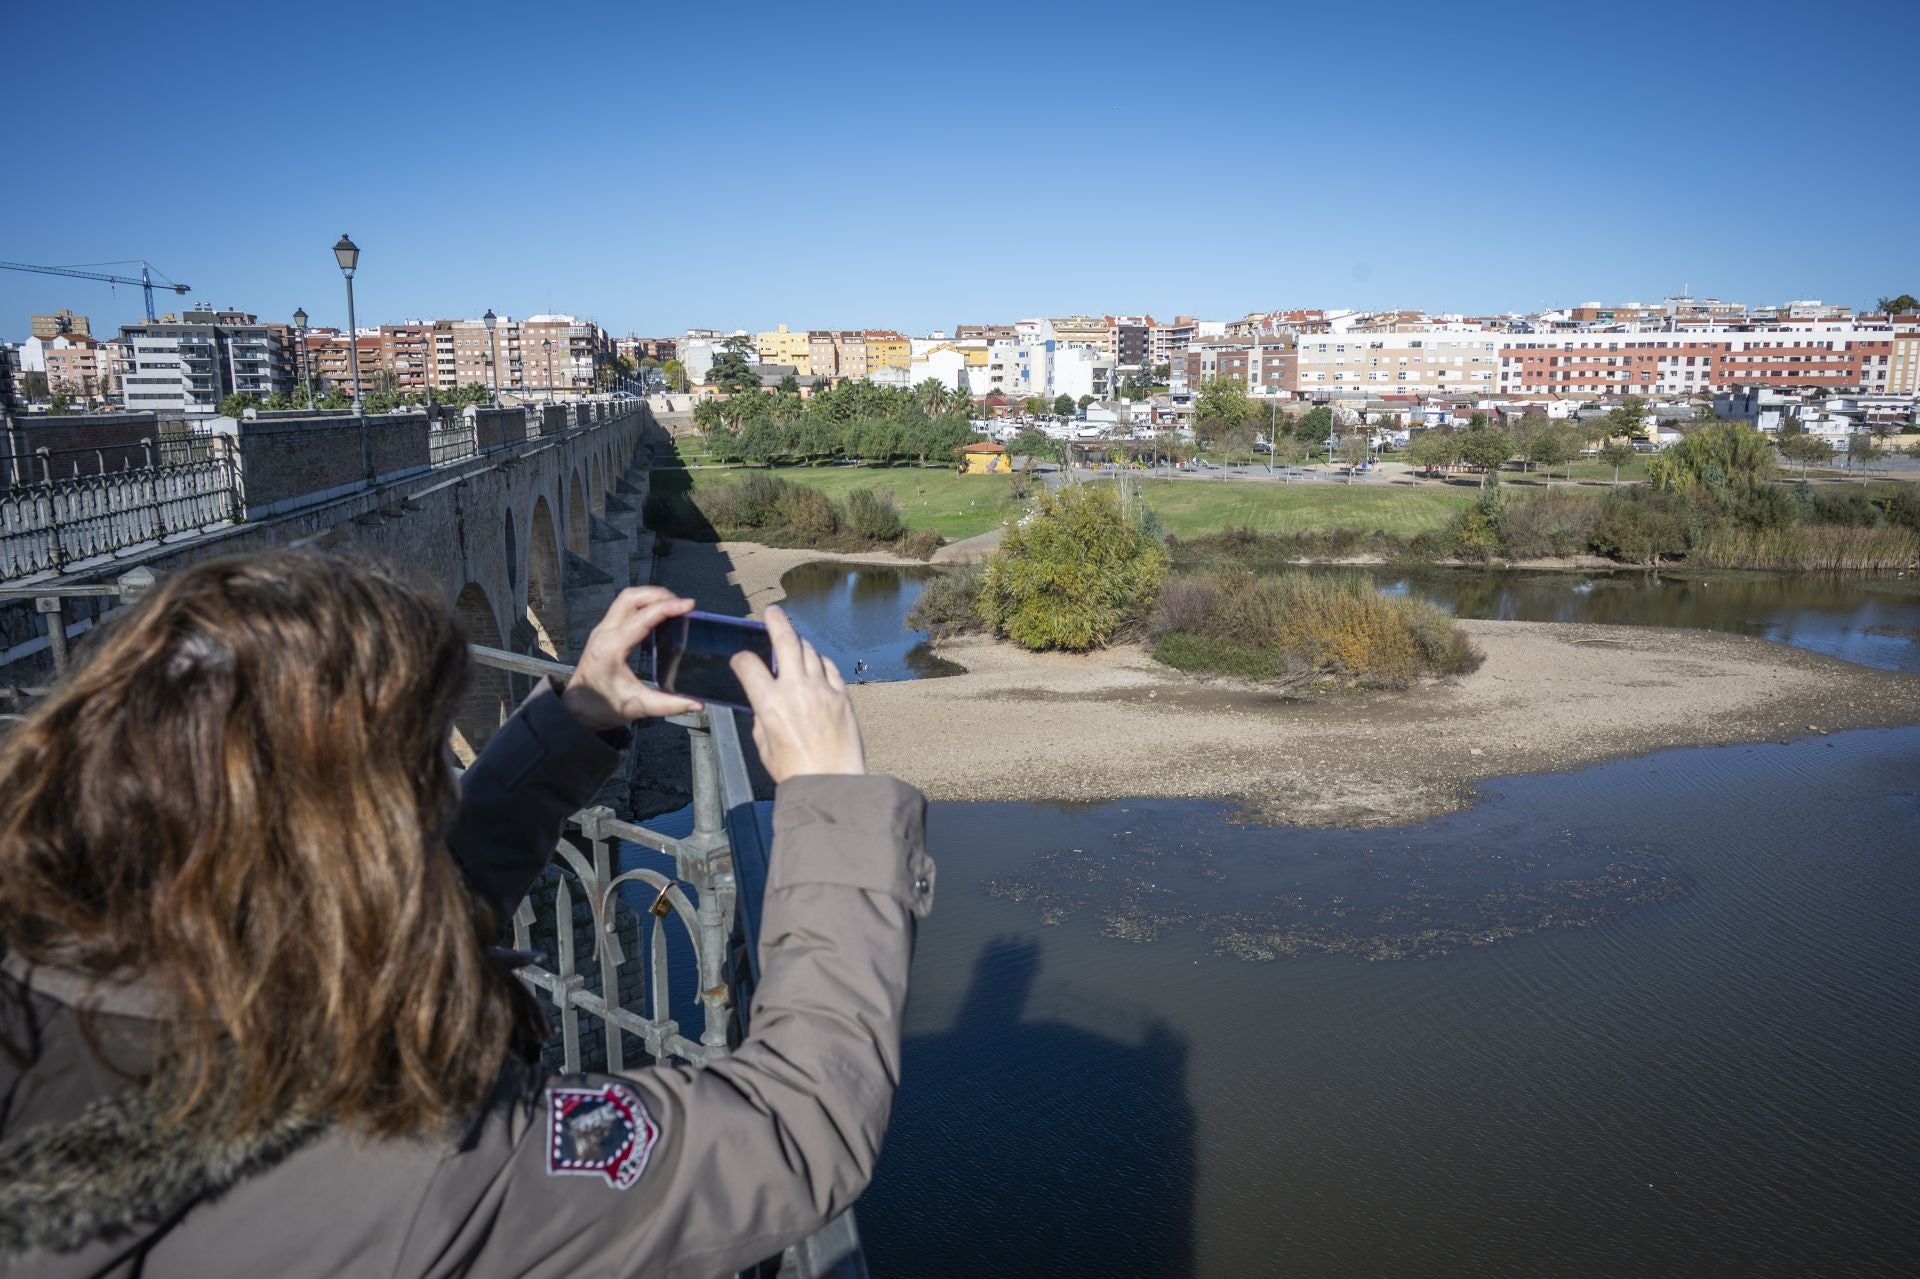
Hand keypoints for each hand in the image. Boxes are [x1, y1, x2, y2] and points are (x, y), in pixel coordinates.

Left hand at [561, 587, 702, 731]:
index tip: (689, 605)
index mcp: (612, 647)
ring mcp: (602, 630)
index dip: (668, 607)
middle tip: (682, 604)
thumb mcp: (638, 707)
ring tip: (672, 605)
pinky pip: (624, 607)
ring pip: (626, 598)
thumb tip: (698, 704)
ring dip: (650, 596)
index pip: (643, 617)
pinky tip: (657, 614)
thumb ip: (669, 705)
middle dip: (659, 594)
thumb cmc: (602, 707)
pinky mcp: (604, 632)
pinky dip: (643, 604)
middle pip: (631, 597)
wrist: (575, 710)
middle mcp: (604, 632)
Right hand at [729, 605, 865, 782]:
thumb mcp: (765, 748)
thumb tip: (763, 710)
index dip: (741, 660)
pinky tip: (816, 663)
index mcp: (769, 703)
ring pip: (810, 652)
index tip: (741, 661)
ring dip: (799, 643)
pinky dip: (820, 662)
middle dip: (776, 622)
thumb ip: (761, 722)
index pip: (748, 665)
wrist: (833, 783)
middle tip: (772, 613)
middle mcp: (795, 689)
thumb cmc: (796, 772)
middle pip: (785, 641)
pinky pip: (830, 668)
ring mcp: (822, 690)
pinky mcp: (842, 696)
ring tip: (794, 641)